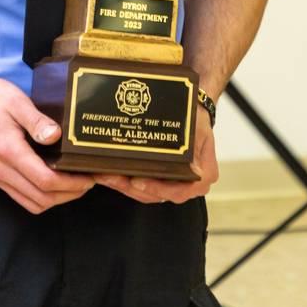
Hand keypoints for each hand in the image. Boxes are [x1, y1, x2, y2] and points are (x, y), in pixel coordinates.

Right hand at [0, 70, 94, 214]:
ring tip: (73, 184)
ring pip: (31, 203)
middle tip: (87, 182)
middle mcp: (0, 170)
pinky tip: (51, 183)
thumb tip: (56, 136)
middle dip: (69, 195)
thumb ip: (37, 120)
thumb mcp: (15, 100)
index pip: (45, 181)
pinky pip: (20, 197)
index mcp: (8, 151)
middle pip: (41, 199)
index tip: (88, 177)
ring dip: (55, 199)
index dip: (72, 184)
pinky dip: (39, 197)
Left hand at [93, 109, 217, 203]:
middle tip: (110, 176)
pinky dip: (124, 180)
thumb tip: (194, 167)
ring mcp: (172, 184)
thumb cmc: (197, 119)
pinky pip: (141, 186)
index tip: (137, 181)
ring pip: (145, 192)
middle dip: (129, 187)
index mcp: (202, 176)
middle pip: (156, 194)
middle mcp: (188, 185)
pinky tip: (107, 173)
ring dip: (122, 185)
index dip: (157, 189)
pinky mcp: (159, 180)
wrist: (193, 111)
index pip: (179, 191)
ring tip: (103, 174)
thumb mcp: (198, 127)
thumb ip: (195, 144)